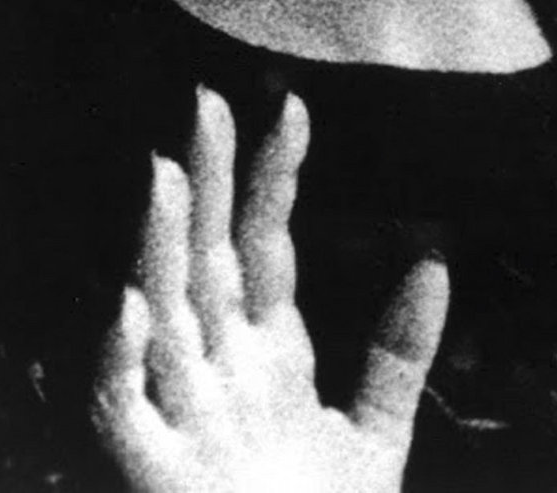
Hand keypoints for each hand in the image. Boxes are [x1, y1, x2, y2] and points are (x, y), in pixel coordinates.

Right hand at [92, 89, 449, 492]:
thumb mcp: (377, 430)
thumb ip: (399, 349)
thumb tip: (434, 257)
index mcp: (267, 357)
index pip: (265, 247)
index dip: (275, 179)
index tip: (292, 108)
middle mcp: (221, 374)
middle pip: (206, 261)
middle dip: (206, 185)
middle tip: (208, 101)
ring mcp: (188, 422)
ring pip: (161, 321)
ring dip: (159, 250)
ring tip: (166, 173)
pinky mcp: (160, 482)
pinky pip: (128, 417)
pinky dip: (122, 365)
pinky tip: (133, 307)